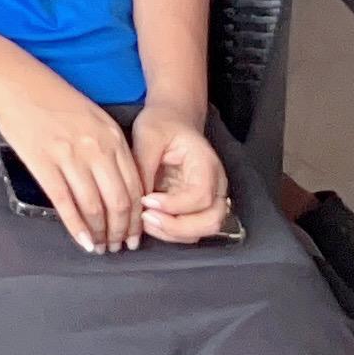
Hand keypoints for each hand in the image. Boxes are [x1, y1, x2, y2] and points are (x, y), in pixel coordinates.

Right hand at [0, 65, 145, 252]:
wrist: (13, 81)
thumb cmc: (51, 96)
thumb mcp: (92, 115)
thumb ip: (109, 147)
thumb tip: (117, 184)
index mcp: (111, 136)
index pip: (134, 187)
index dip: (136, 217)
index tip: (134, 233)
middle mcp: (95, 148)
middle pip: (118, 201)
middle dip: (121, 231)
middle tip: (118, 246)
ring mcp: (68, 156)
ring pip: (93, 206)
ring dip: (99, 232)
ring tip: (100, 246)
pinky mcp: (43, 162)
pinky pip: (65, 202)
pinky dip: (76, 226)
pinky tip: (81, 240)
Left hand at [129, 103, 234, 245]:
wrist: (172, 121)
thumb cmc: (162, 125)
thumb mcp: (148, 136)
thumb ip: (144, 167)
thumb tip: (137, 198)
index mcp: (207, 164)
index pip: (200, 196)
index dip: (173, 205)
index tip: (146, 200)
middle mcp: (216, 186)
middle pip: (211, 221)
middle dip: (177, 227)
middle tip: (145, 217)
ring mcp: (210, 199)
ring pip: (202, 231)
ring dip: (172, 233)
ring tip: (143, 220)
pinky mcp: (197, 208)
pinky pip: (190, 230)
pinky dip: (171, 233)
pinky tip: (148, 221)